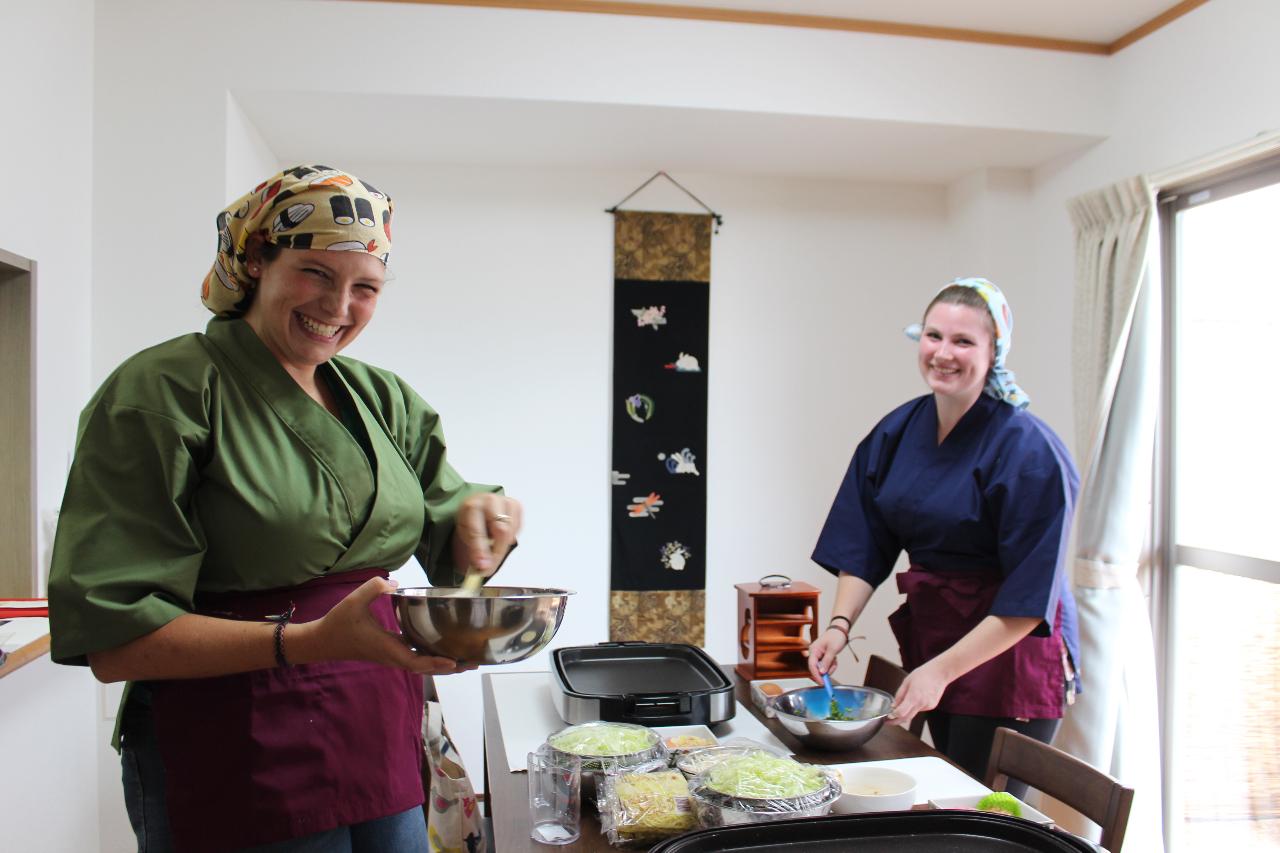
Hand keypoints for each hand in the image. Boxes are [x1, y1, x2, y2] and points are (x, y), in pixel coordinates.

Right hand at [295, 577, 474, 674]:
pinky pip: (416, 659)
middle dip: (449, 667)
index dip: (434, 663)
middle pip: (425, 667)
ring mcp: (392, 656)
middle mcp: (392, 656)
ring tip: (466, 661)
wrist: (321, 641)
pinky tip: (445, 651)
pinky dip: (432, 658)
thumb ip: (373, 588)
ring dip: (443, 665)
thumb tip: (394, 582)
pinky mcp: (391, 653)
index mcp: (386, 647)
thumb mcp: (353, 601)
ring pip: (422, 665)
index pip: (414, 660)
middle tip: (473, 663)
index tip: (453, 662)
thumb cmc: (337, 623)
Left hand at [453, 493, 522, 576]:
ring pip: (511, 531)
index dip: (480, 550)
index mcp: (471, 507)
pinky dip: (510, 537)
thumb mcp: (466, 535)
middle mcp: (489, 501)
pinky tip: (501, 536)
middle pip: (500, 530)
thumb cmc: (472, 521)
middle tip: (491, 566)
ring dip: (503, 545)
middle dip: (497, 551)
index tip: (483, 566)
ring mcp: (505, 501)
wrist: (479, 508)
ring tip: (493, 548)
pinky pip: (518, 528)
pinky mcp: (516, 505)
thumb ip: (475, 551)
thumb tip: (485, 568)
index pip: (477, 531)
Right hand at [807, 626, 848, 681]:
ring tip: (835, 660)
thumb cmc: (836, 637)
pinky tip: (835, 659)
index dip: (816, 675)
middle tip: (832, 670)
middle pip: (817, 668)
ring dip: (830, 667)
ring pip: (822, 668)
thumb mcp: (832, 650)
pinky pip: (826, 665)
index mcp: (813, 650)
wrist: (840, 630)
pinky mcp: (823, 657)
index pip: (812, 666)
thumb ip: (826, 662)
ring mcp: (818, 655)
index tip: (822, 683)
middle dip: (825, 671)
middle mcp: (814, 653)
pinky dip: (831, 665)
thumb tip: (822, 673)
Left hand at [888, 660, 949, 728]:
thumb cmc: (924, 674)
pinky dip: (916, 706)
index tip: (888, 717)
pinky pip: (920, 709)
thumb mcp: (906, 682)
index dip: (893, 716)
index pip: (901, 713)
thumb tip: (893, 705)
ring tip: (909, 696)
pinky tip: (918, 696)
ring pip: (913, 712)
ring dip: (907, 710)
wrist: (940, 673)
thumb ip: (899, 695)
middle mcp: (921, 704)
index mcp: (914, 697)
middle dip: (897, 721)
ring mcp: (928, 706)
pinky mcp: (932, 706)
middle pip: (907, 718)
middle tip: (889, 720)